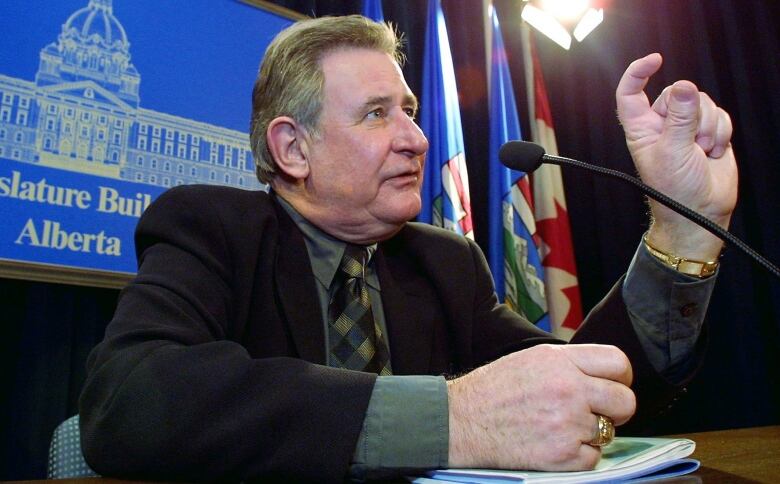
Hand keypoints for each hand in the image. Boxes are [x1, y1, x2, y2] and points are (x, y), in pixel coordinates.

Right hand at [447, 344, 634, 470]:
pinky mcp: (562, 454)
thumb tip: (600, 374)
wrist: (461, 421)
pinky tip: (555, 444)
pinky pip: (593, 458)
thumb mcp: (531, 359)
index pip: (617, 362)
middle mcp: (569, 388)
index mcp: (560, 360)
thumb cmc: (492, 390)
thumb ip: (568, 363)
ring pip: (609, 431)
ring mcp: (567, 422)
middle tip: (598, 412)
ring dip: (592, 433)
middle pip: (625, 401)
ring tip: (564, 428)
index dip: (622, 377)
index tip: (615, 385)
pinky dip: (578, 456)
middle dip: (616, 409)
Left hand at [616, 53, 737, 259]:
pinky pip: (721, 115)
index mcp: (642, 128)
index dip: (638, 73)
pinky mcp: (709, 132)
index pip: (631, 94)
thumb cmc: (675, 190)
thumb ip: (680, 118)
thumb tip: (684, 87)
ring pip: (702, 102)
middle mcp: (662, 125)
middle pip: (678, 93)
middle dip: (691, 114)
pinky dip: (721, 132)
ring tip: (701, 151)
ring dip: (708, 127)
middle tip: (691, 142)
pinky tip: (713, 152)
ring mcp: (687, 127)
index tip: (655, 60)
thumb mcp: (673, 151)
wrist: (700, 211)